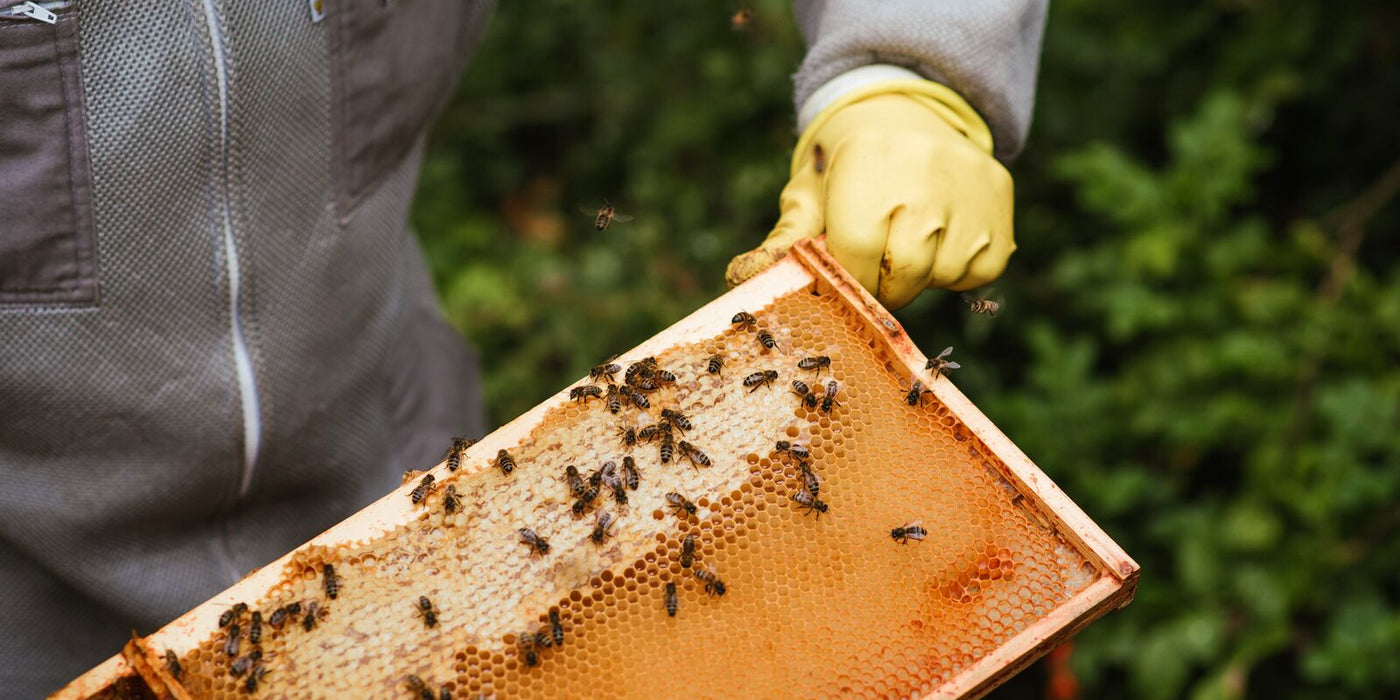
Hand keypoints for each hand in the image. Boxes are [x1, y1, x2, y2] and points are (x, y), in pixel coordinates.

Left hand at [726, 81, 1015, 308]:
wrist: (903, 117)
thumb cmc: (845, 172)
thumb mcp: (809, 197)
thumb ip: (784, 241)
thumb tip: (742, 277)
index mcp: (868, 164)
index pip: (858, 252)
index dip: (849, 277)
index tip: (847, 272)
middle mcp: (926, 169)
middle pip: (905, 271)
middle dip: (884, 284)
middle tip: (875, 264)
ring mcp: (970, 184)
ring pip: (944, 274)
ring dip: (921, 275)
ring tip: (907, 240)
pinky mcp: (1000, 200)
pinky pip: (980, 270)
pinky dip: (957, 270)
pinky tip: (941, 239)